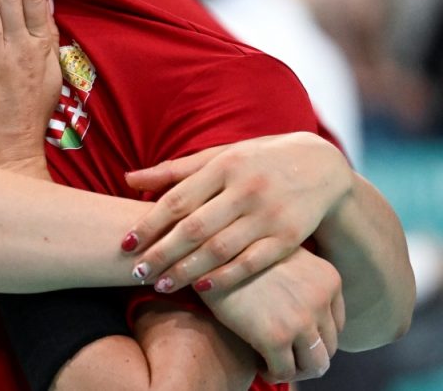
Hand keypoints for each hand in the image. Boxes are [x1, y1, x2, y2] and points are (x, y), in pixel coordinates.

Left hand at [120, 132, 351, 291]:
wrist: (322, 166)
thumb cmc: (257, 160)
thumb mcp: (219, 156)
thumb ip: (175, 171)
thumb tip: (128, 179)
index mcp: (223, 166)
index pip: (178, 199)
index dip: (149, 223)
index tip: (124, 244)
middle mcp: (245, 190)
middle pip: (195, 228)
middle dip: (162, 253)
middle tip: (136, 273)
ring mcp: (268, 215)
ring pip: (220, 249)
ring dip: (187, 271)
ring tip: (161, 285)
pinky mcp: (288, 237)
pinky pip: (252, 262)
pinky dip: (226, 277)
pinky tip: (202, 289)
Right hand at [202, 247, 344, 382]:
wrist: (208, 254)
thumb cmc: (237, 252)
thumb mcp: (280, 254)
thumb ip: (298, 276)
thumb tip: (296, 302)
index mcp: (328, 278)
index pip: (335, 324)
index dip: (313, 335)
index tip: (292, 337)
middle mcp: (322, 299)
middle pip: (328, 346)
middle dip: (305, 355)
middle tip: (282, 354)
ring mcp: (301, 319)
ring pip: (314, 365)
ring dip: (294, 369)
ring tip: (272, 363)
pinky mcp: (276, 337)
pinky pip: (284, 372)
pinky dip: (273, 374)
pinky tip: (259, 364)